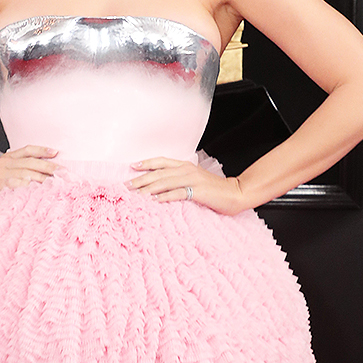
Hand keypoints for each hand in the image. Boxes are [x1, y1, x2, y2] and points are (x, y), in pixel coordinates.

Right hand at [0, 146, 57, 206]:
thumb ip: (12, 171)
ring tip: (57, 183)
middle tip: (64, 172)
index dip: (42, 150)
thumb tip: (31, 176)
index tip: (56, 152)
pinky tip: (39, 190)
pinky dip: (29, 186)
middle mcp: (6, 163)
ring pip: (28, 172)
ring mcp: (3, 173)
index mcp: (7, 158)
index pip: (27, 150)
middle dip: (50, 166)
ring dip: (44, 178)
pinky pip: (18, 184)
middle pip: (32, 162)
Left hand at [126, 157, 246, 214]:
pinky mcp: (198, 191)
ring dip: (148, 188)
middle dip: (141, 179)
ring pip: (165, 182)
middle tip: (126, 186)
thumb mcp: (196, 180)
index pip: (162, 162)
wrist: (236, 193)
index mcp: (185, 166)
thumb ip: (181, 180)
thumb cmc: (215, 190)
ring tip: (135, 194)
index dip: (146, 163)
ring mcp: (192, 179)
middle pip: (159, 173)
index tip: (132, 167)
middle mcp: (187, 170)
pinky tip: (153, 201)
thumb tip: (163, 187)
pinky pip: (177, 193)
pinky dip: (164, 197)